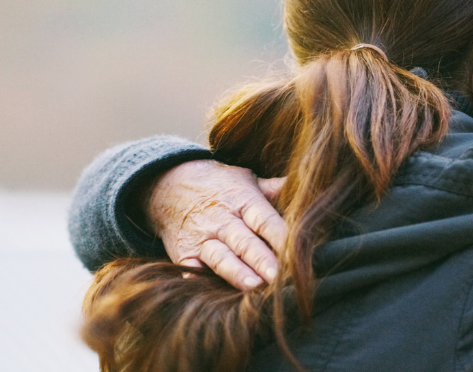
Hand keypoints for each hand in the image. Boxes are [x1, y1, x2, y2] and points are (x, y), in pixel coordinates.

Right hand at [146, 159, 287, 289]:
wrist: (167, 184)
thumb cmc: (217, 185)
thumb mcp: (244, 179)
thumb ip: (273, 189)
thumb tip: (306, 185)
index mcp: (242, 200)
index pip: (265, 220)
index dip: (281, 236)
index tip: (298, 251)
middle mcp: (222, 220)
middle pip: (245, 242)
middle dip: (262, 260)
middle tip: (279, 276)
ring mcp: (201, 238)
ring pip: (221, 258)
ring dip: (237, 273)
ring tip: (254, 287)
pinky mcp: (183, 254)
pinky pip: (190, 269)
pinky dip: (199, 280)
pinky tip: (210, 293)